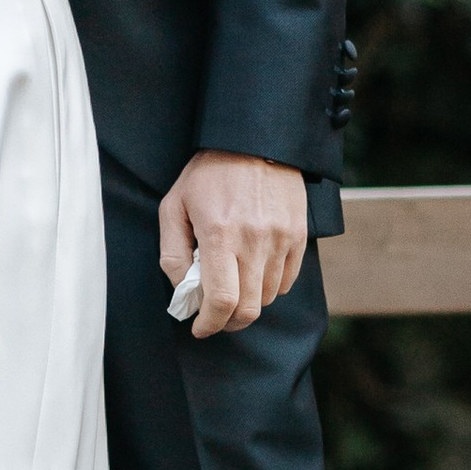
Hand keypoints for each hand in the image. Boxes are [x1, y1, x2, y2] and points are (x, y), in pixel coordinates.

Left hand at [159, 153, 307, 339]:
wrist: (255, 141)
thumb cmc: (208, 173)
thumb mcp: (173, 206)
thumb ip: (172, 252)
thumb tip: (184, 291)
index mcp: (219, 234)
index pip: (221, 300)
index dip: (210, 323)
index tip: (200, 328)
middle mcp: (254, 241)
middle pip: (248, 308)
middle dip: (228, 322)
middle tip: (215, 317)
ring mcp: (281, 239)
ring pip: (267, 297)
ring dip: (247, 302)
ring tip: (232, 285)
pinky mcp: (298, 236)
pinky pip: (286, 280)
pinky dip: (268, 286)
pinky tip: (253, 272)